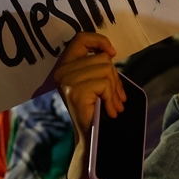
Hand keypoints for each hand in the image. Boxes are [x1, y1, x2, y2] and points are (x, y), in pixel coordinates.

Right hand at [54, 32, 125, 178]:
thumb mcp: (95, 83)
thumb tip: (110, 53)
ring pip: (105, 69)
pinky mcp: (75, 92)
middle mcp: (62, 72)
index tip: (111, 53)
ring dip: (115, 89)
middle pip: (101, 58)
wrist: (90, 140)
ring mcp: (66, 81)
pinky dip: (112, 97)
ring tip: (113, 105)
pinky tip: (110, 111)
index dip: (99, 40)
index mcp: (65, 66)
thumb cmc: (95, 110)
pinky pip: (104, 83)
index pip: (81, 39)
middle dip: (115, 78)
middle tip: (116, 98)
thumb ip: (99, 66)